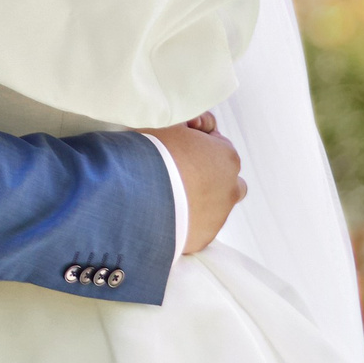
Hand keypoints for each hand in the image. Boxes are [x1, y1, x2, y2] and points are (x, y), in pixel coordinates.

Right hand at [152, 114, 243, 252]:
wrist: (133, 196)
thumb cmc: (150, 152)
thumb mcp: (168, 123)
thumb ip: (186, 125)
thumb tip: (193, 127)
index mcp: (226, 156)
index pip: (217, 145)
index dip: (196, 143)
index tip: (176, 145)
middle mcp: (231, 188)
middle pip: (224, 179)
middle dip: (207, 175)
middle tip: (175, 172)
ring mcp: (218, 216)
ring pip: (214, 206)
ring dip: (198, 200)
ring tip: (167, 197)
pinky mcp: (202, 239)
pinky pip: (196, 227)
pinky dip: (186, 222)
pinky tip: (164, 215)